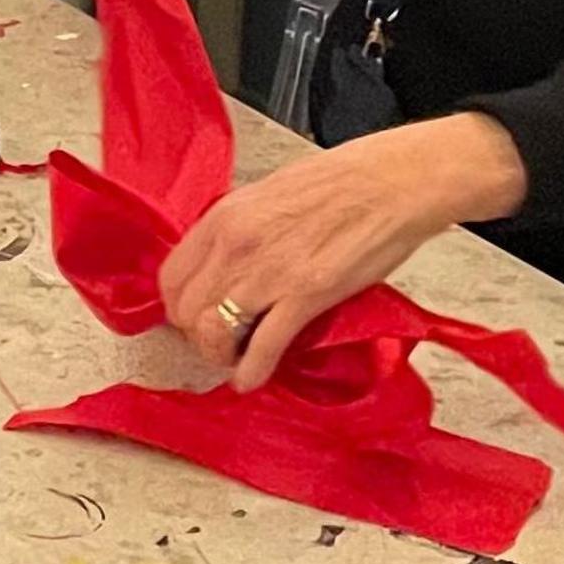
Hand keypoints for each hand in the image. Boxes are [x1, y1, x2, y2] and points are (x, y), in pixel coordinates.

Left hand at [159, 113, 529, 387]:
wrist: (392, 183)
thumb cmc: (338, 183)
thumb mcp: (268, 196)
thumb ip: (239, 230)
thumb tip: (223, 263)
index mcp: (225, 216)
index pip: (171, 277)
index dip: (179, 307)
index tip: (195, 317)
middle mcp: (236, 245)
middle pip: (187, 312)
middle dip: (197, 336)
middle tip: (219, 343)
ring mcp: (269, 272)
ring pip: (213, 333)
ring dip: (222, 355)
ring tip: (236, 359)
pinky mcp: (306, 296)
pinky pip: (263, 347)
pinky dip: (252, 371)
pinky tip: (252, 379)